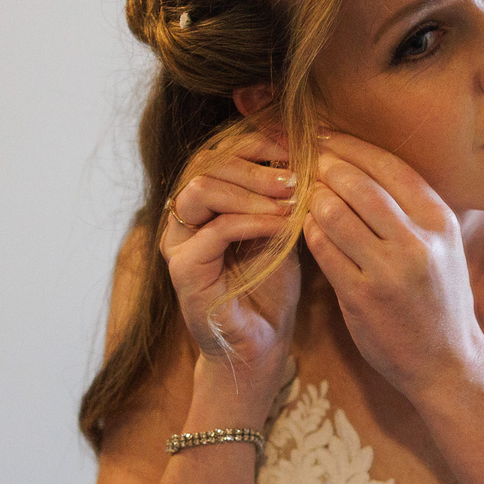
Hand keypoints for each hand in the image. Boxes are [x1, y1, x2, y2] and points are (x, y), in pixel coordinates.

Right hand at [158, 131, 301, 372]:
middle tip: (295, 173)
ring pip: (201, 190)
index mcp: (202, 203)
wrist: (261, 344)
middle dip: (254, 162)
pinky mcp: (184, 270)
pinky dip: (254, 222)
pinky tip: (284, 225)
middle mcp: (182, 219)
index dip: (253, 140)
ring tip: (290, 198)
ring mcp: (178, 243)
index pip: (217, 151)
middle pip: (205, 163)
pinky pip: (215, 231)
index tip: (294, 142)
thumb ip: (280, 195)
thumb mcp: (280, 230)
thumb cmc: (271, 288)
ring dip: (251, 189)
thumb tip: (305, 150)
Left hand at [300, 130, 483, 400]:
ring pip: (332, 212)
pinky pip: (322, 248)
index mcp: (440, 220)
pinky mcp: (362, 296)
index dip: (348, 145)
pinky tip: (305, 228)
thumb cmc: (439, 298)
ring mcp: (390, 269)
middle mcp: (419, 240)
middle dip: (322, 167)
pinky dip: (308, 232)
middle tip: (301, 161)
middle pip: (355, 182)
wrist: (446, 361)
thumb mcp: (442, 245)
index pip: (387, 164)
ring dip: (310, 199)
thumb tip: (361, 160)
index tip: (322, 136)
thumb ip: (411, 207)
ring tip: (301, 195)